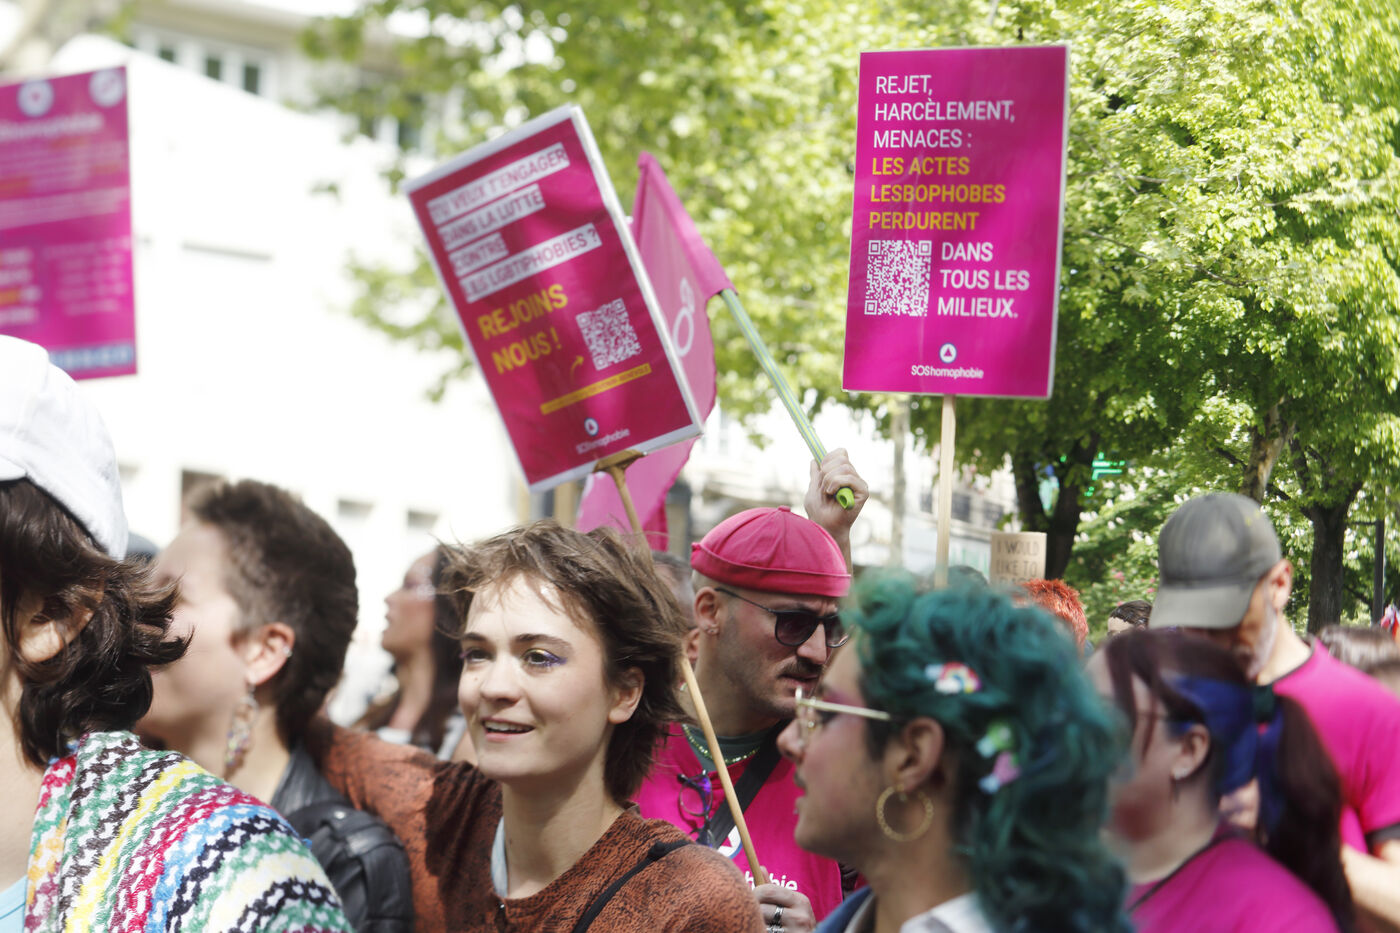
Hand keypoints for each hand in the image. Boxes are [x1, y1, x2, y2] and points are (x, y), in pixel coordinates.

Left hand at [753, 884, 815, 932]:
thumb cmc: (795, 922)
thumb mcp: (789, 904)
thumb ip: (774, 889)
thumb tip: (760, 868)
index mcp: (800, 901)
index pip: (769, 891)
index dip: (755, 893)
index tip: (750, 897)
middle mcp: (800, 916)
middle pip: (764, 908)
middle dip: (754, 908)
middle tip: (751, 911)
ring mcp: (796, 931)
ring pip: (763, 924)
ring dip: (758, 922)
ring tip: (763, 923)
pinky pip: (766, 932)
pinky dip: (762, 930)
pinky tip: (767, 930)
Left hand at [804, 449, 867, 566]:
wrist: (824, 526)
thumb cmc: (818, 511)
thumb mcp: (813, 488)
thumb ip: (815, 475)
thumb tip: (814, 460)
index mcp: (842, 474)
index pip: (841, 453)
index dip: (829, 458)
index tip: (820, 470)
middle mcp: (853, 477)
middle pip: (842, 458)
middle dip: (826, 471)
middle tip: (823, 487)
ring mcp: (859, 484)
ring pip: (845, 467)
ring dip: (829, 480)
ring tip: (827, 493)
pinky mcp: (863, 492)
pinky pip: (850, 478)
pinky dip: (836, 483)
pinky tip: (832, 494)